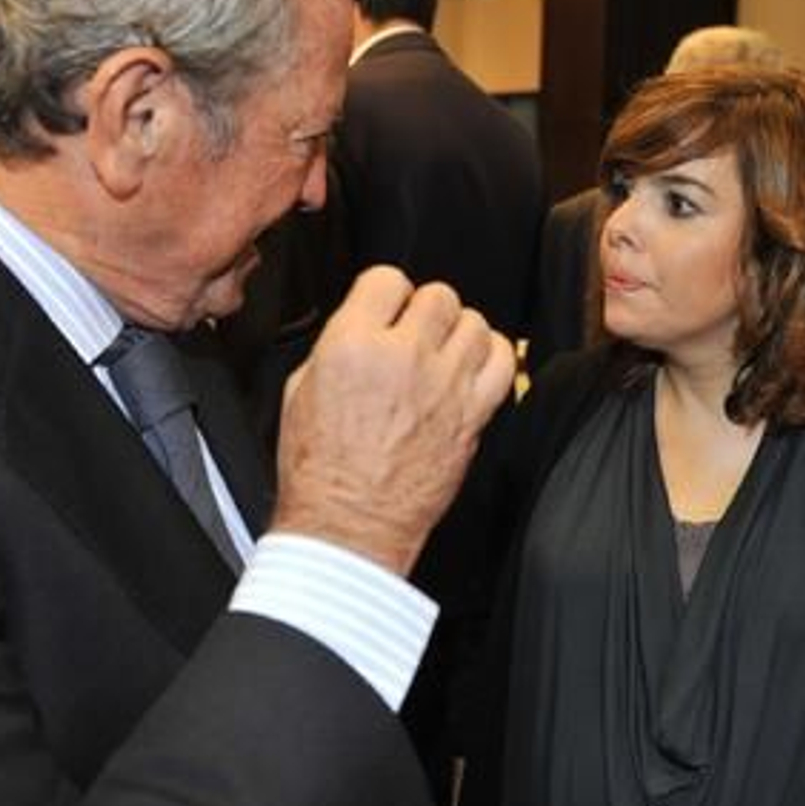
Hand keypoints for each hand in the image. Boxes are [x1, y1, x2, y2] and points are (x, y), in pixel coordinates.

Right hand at [273, 266, 514, 574]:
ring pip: (476, 322)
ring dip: (460, 333)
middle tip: (415, 336)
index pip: (386, 279)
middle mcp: (404, 358)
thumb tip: (361, 327)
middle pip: (438, 295)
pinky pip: (504, 360)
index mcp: (351, 346)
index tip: (387, 309)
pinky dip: (493, 357)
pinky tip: (474, 368)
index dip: (386, 294)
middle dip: (425, 312)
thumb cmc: (320, 472)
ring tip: (444, 353)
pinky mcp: (473, 414)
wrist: (349, 525)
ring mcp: (445, 385)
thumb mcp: (299, 391)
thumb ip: (336, 347)